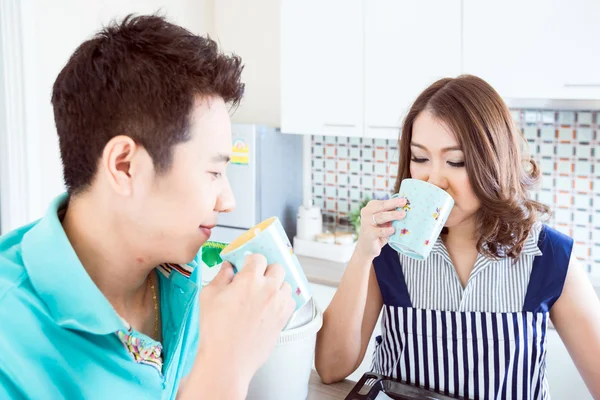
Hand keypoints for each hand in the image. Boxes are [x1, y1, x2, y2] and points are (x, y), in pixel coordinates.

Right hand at [196, 254, 294, 390]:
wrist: (227, 360)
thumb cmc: (215, 330)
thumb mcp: (209, 296)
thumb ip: (221, 276)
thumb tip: (228, 267)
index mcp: (249, 280)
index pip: (258, 258)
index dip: (250, 261)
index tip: (245, 267)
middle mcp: (268, 289)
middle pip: (277, 267)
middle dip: (267, 270)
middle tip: (255, 280)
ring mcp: (279, 304)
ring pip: (286, 284)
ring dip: (276, 285)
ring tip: (263, 294)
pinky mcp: (284, 319)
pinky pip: (290, 301)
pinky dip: (283, 300)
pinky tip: (270, 306)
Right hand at [355, 197, 406, 259]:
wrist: (367, 247)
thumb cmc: (378, 232)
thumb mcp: (385, 221)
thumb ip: (391, 215)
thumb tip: (405, 209)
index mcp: (371, 207)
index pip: (383, 202)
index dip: (394, 200)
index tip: (405, 200)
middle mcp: (367, 213)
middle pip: (382, 206)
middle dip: (394, 203)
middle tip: (404, 202)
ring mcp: (366, 223)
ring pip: (381, 216)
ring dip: (393, 215)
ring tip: (403, 215)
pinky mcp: (369, 234)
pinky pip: (379, 231)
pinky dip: (387, 230)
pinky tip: (393, 229)